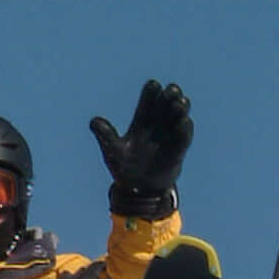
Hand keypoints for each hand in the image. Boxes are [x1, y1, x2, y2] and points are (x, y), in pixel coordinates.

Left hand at [89, 77, 193, 208]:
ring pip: (179, 116)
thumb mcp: (113, 151)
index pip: (149, 99)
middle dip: (170, 95)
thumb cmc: (123, 169)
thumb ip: (106, 136)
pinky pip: (184, 137)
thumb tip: (93, 121)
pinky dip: (185, 129)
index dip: (152, 92)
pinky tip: (183, 122)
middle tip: (171, 91)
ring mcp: (169, 136)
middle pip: (167, 103)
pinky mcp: (178, 151)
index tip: (154, 86)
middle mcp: (157, 125)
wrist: (138, 192)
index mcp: (141, 121)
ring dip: (181, 108)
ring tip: (179, 104)